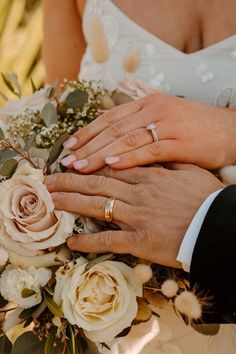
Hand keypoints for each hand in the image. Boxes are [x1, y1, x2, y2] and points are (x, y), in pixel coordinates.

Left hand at [45, 164, 222, 267]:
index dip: (86, 165)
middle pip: (96, 185)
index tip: (69, 164)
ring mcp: (137, 217)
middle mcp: (137, 193)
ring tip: (50, 202)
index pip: (110, 167)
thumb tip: (148, 153)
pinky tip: (72, 241)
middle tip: (47, 181)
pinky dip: (89, 241)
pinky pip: (109, 240)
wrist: (217, 225)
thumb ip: (164, 162)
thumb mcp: (188, 172)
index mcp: (148, 176)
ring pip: (97, 207)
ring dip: (71, 203)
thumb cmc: (205, 198)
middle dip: (69, 182)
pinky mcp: (140, 241)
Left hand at [61, 93, 235, 172]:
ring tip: (80, 167)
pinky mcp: (179, 143)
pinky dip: (127, 158)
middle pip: (112, 129)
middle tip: (67, 161)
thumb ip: (139, 123)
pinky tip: (110, 166)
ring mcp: (166, 125)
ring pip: (125, 140)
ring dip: (100, 154)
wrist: (230, 130)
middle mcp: (154, 110)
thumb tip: (111, 131)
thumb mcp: (165, 118)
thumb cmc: (195, 128)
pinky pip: (147, 151)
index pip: (110, 118)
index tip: (69, 146)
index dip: (87, 132)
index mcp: (148, 103)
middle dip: (87, 146)